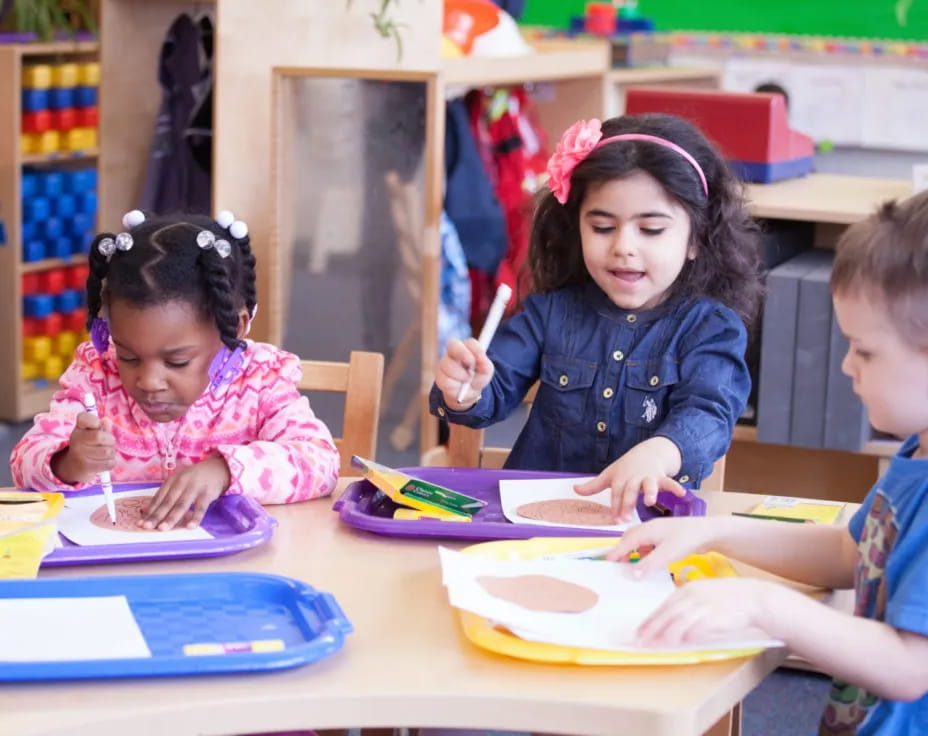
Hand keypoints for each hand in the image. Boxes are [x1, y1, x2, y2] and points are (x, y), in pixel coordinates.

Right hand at [51, 412, 115, 484]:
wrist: (73, 466)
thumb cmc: (89, 445)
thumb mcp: (93, 433)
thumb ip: (102, 427)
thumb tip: (106, 421)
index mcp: (78, 428)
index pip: (83, 418)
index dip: (94, 421)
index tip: (97, 425)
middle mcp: (75, 440)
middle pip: (100, 436)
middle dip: (110, 440)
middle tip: (108, 443)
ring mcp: (79, 454)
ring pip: (107, 451)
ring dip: (111, 453)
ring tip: (105, 453)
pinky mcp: (85, 467)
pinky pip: (109, 463)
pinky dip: (111, 462)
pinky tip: (104, 461)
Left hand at [140, 456, 230, 530]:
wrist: (216, 469)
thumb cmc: (193, 479)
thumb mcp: (178, 482)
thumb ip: (165, 495)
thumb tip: (145, 511)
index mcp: (172, 480)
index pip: (158, 498)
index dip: (150, 511)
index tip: (141, 523)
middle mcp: (181, 483)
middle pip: (167, 502)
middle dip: (157, 515)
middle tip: (147, 527)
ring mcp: (194, 488)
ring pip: (181, 505)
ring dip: (171, 518)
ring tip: (163, 529)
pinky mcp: (207, 493)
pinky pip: (201, 508)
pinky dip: (195, 518)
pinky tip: (190, 527)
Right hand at [434, 337, 493, 409]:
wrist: (468, 394)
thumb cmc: (477, 378)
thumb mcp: (486, 372)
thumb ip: (485, 364)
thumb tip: (481, 358)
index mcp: (466, 348)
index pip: (470, 342)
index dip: (476, 349)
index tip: (481, 359)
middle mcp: (453, 352)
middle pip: (453, 344)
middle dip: (463, 353)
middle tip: (471, 366)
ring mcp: (444, 362)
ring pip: (448, 364)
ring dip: (461, 375)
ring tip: (467, 380)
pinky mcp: (439, 376)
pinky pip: (446, 379)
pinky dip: (455, 385)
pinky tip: (458, 386)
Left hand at [574, 439, 684, 521]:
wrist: (649, 451)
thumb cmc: (627, 467)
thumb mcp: (610, 474)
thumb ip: (594, 485)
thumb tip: (574, 489)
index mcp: (620, 478)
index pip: (616, 493)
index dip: (615, 506)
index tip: (614, 520)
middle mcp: (633, 477)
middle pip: (630, 491)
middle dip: (627, 504)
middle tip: (625, 519)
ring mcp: (648, 476)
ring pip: (649, 484)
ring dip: (649, 492)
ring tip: (650, 502)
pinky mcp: (661, 476)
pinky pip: (669, 481)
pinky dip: (675, 487)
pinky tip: (682, 493)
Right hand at [605, 516, 722, 574]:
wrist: (709, 531)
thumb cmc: (687, 539)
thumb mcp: (667, 554)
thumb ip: (649, 564)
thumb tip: (632, 575)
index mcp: (647, 530)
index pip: (626, 542)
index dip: (616, 552)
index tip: (607, 561)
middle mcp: (650, 527)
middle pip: (629, 537)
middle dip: (622, 549)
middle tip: (618, 563)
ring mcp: (659, 530)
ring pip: (639, 539)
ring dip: (633, 550)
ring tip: (631, 563)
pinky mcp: (667, 535)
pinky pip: (648, 542)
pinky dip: (643, 550)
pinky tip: (649, 559)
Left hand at [635, 578, 780, 647]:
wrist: (754, 598)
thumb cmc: (729, 599)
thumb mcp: (705, 595)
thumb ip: (688, 606)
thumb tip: (670, 622)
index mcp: (689, 589)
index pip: (664, 606)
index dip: (650, 620)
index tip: (639, 631)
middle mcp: (693, 596)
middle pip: (667, 614)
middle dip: (651, 629)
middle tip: (640, 641)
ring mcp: (704, 606)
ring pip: (678, 623)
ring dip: (665, 636)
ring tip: (656, 646)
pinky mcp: (715, 617)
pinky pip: (696, 630)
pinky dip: (685, 638)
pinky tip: (678, 645)